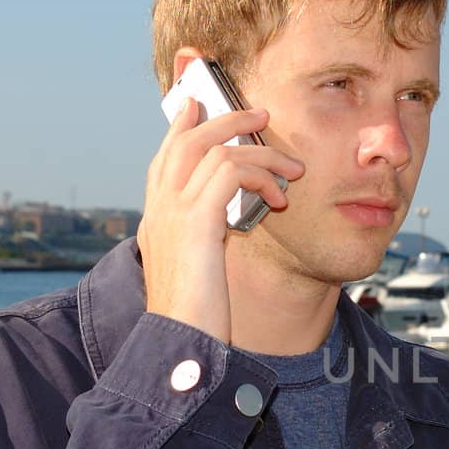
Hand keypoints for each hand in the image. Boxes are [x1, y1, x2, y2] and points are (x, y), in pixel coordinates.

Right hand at [139, 100, 302, 342]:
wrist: (178, 344)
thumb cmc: (194, 317)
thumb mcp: (196, 272)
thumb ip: (201, 241)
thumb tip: (219, 226)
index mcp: (156, 221)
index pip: (164, 159)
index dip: (182, 128)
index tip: (199, 104)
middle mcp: (158, 210)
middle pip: (186, 141)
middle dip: (225, 120)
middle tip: (259, 115)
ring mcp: (172, 213)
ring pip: (213, 149)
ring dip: (260, 152)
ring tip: (292, 167)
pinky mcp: (195, 221)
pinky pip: (230, 172)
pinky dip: (261, 175)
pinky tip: (280, 199)